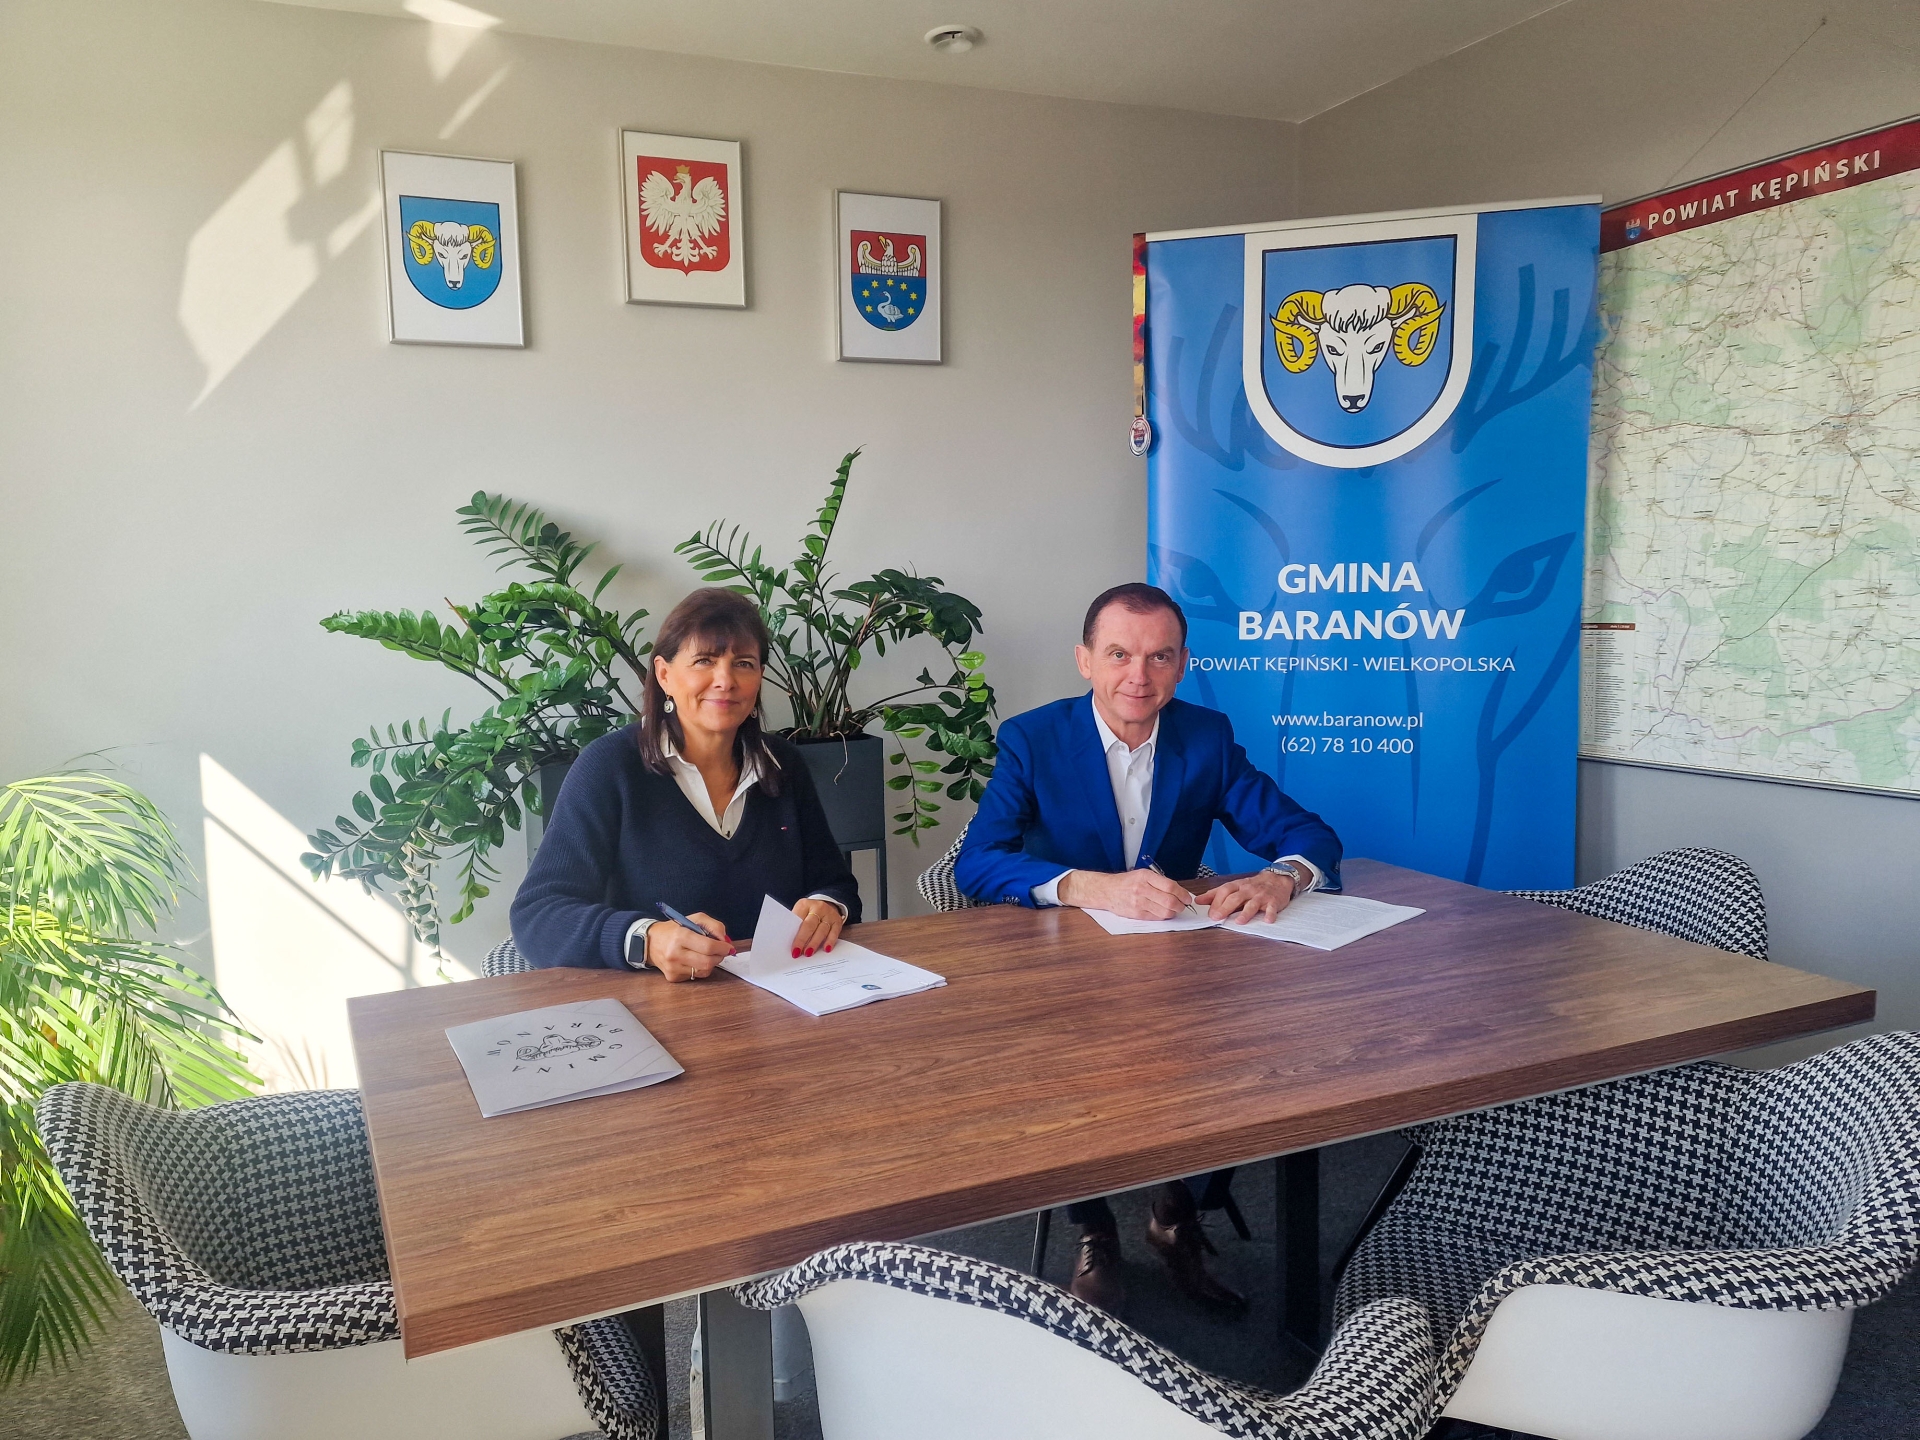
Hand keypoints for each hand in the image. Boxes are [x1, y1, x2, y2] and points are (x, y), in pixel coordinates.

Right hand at [646, 912, 733, 981]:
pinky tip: (694, 960)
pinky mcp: (673, 977)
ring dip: (711, 963)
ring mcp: (673, 968)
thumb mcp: (694, 919)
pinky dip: (701, 969)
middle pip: (708, 962)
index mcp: (680, 936)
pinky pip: (696, 976)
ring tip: (707, 954)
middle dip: (719, 957)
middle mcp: (675, 954)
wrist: (650, 942)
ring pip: (704, 971)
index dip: (722, 948)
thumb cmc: (675, 929)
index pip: (708, 947)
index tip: (728, 947)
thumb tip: (725, 940)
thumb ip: (713, 925)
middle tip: (721, 951)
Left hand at [790, 898, 846, 957]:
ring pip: (822, 930)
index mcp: (805, 905)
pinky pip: (834, 932)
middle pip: (809, 925)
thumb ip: (796, 925)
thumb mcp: (800, 913)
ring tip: (808, 953)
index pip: (798, 919)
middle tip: (798, 952)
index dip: (794, 934)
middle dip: (802, 940)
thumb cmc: (808, 914)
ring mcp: (829, 914)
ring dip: (814, 943)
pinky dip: (830, 941)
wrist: (824, 907)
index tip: (791, 947)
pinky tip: (826, 949)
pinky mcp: (837, 921)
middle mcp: (818, 907)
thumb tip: (790, 943)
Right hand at [1059, 868, 1195, 920]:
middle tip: (1183, 905)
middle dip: (1181, 905)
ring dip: (1173, 912)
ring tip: (1174, 909)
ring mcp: (1139, 903)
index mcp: (1145, 877)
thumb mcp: (1142, 874)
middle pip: (1170, 901)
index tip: (1187, 897)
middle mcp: (1142, 889)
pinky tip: (1163, 912)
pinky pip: (1156, 917)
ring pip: (1165, 912)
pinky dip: (1164, 916)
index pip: (1170, 886)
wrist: (1106, 891)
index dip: (1182, 894)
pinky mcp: (1136, 914)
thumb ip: (1159, 881)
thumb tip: (1179, 891)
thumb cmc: (1126, 882)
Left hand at [1196, 870, 1296, 924]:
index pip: (1224, 891)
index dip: (1216, 901)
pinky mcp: (1273, 901)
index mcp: (1238, 886)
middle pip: (1235, 897)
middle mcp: (1248, 890)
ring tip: (1239, 922)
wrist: (1278, 878)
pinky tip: (1268, 920)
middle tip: (1216, 917)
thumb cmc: (1253, 886)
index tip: (1209, 912)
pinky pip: (1272, 908)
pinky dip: (1270, 914)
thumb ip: (1216, 894)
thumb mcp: (1234, 886)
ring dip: (1246, 913)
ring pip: (1252, 903)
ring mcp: (1261, 896)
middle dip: (1225, 907)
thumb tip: (1198, 900)